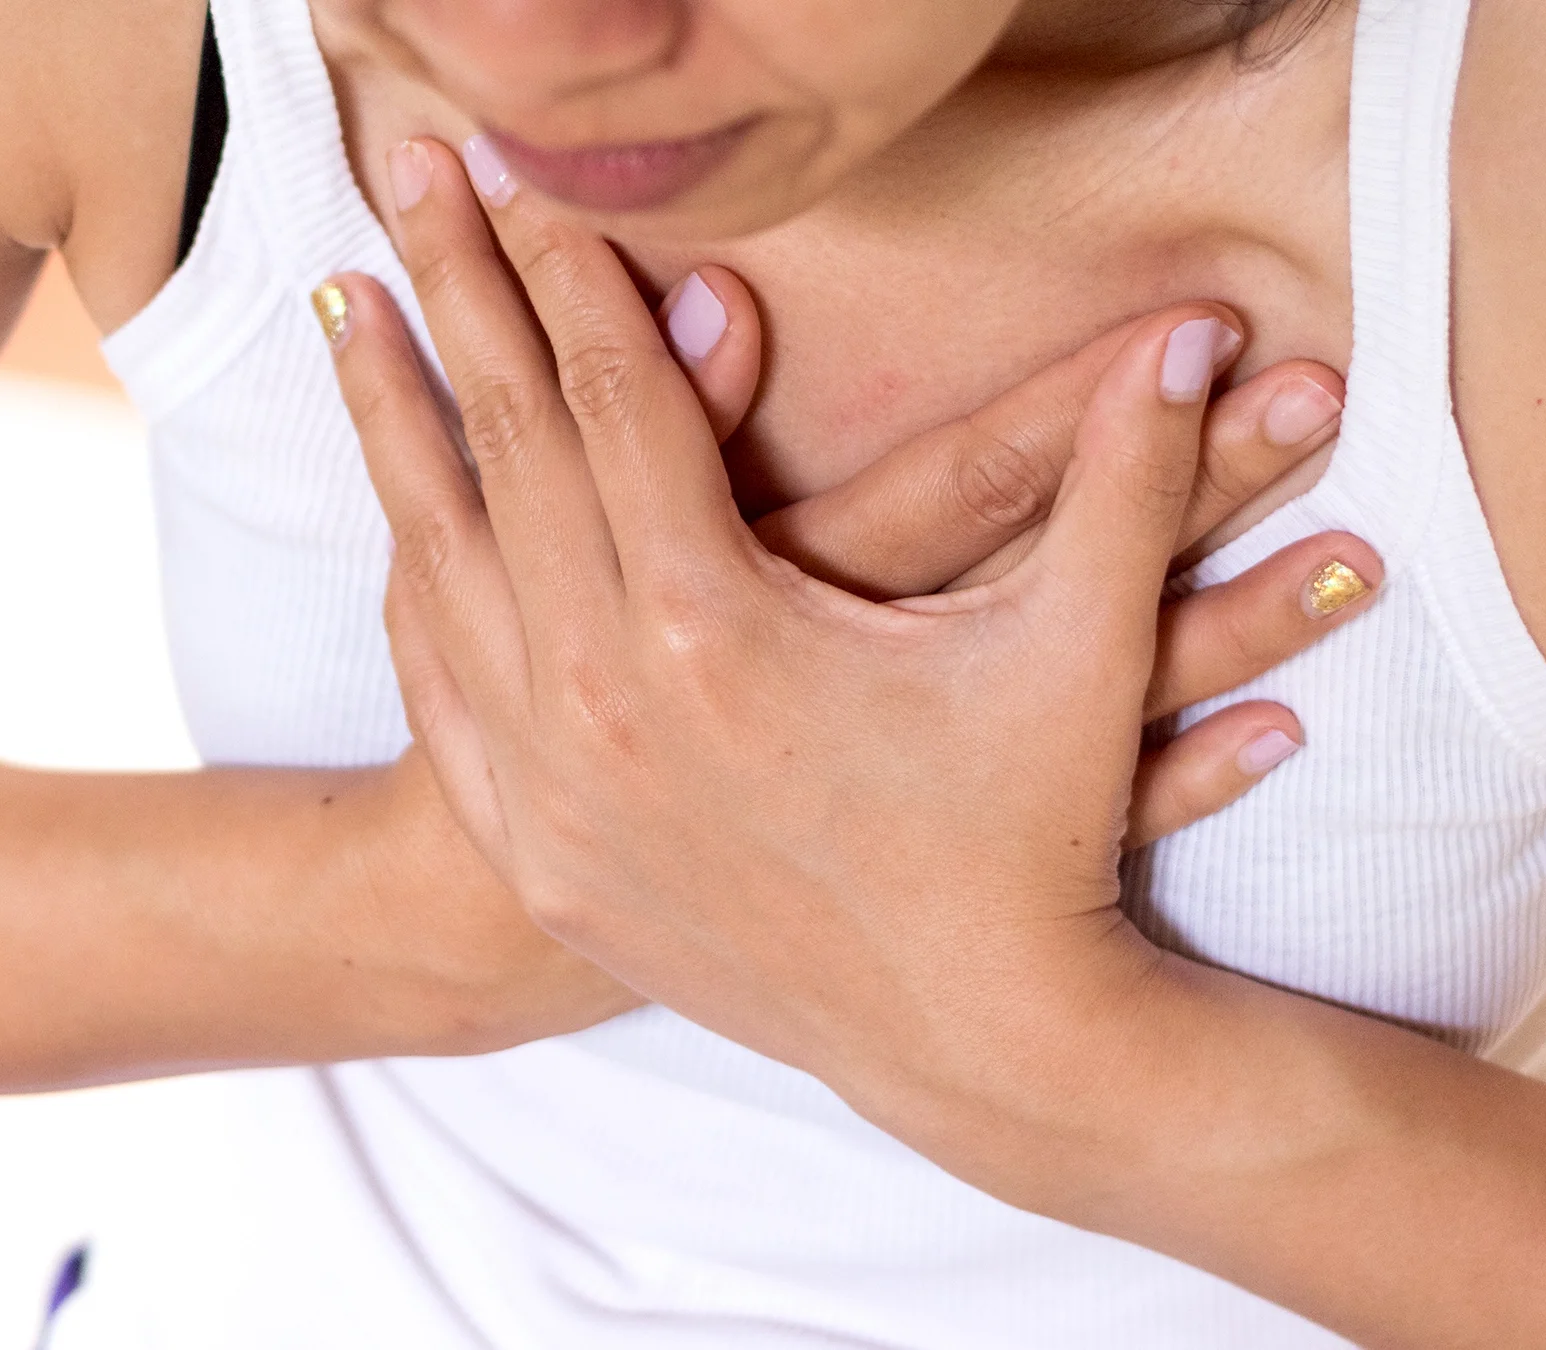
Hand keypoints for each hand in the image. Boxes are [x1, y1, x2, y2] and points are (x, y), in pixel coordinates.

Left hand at [322, 137, 1366, 1170]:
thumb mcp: (1080, 655)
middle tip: (405, 177)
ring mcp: (554, 784)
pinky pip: (442, 688)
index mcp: (716, 627)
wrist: (970, 1046)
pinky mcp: (544, 851)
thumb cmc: (1027, 844)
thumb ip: (1128, 480)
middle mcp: (604, 698)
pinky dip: (415, 587)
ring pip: (439, 561)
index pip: (617, 397)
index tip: (527, 175)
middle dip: (458, 295)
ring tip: (348, 310)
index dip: (573, 272)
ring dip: (391, 425)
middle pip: (503, 448)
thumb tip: (1197, 337)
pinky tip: (398, 520)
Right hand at [645, 268, 1371, 845]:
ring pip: (1099, 696)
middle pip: (1056, 567)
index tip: (1212, 321)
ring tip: (1357, 560)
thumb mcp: (605, 573)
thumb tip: (723, 292)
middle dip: (1197, 479)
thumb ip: (664, 431)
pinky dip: (1188, 775)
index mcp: (787, 596)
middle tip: (1320, 401)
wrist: (541, 898)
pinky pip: (1082, 823)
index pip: (965, 474)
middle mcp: (867, 679)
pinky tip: (1286, 732)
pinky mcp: (934, 862)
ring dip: (1231, 622)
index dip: (1082, 395)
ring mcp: (912, 781)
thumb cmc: (585, 711)